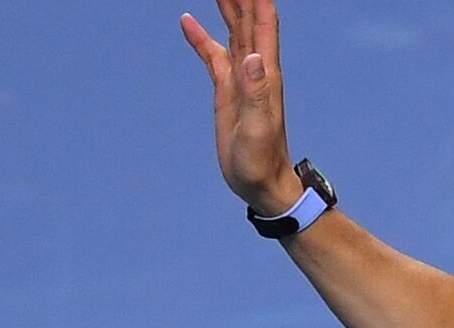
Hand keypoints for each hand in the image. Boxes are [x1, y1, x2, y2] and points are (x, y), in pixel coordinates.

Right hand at [181, 0, 303, 214]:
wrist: (261, 184)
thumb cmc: (262, 161)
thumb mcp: (258, 129)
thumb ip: (257, 93)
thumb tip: (255, 57)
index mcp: (266, 75)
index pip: (263, 25)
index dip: (258, 0)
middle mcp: (256, 70)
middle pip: (247, 20)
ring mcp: (240, 78)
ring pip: (233, 31)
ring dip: (226, 5)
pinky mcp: (226, 90)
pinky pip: (212, 55)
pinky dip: (200, 37)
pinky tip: (187, 20)